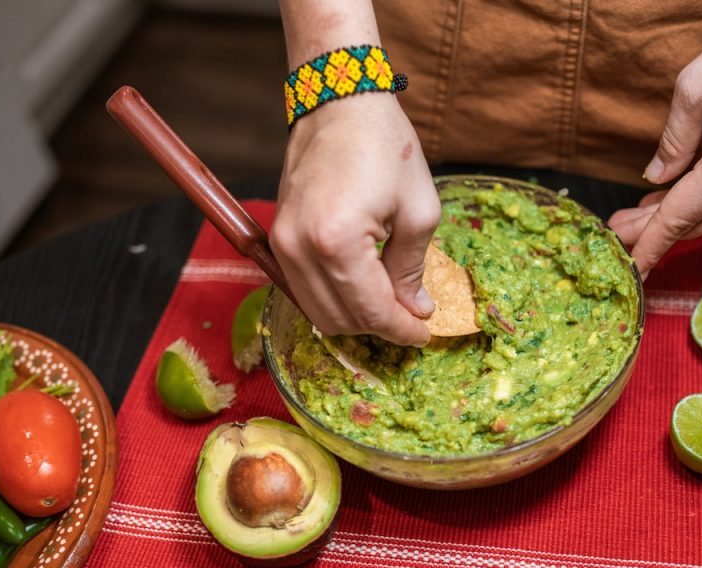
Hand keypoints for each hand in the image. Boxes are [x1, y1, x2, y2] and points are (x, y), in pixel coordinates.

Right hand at [270, 94, 439, 345]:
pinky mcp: (277, 235)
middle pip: (339, 320)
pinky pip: (302, 288)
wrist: (340, 100)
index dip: (401, 330)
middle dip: (378, 327)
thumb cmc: (386, 146)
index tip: (423, 334)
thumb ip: (412, 267)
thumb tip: (414, 310)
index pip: (369, 311)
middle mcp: (299, 249)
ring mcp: (282, 242)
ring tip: (388, 305)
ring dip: (354, 317)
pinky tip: (362, 288)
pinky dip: (332, 298)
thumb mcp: (419, 209)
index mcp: (337, 242)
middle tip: (410, 319)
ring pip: (316, 311)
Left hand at [609, 0, 701, 279]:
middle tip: (617, 234)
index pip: (680, 216)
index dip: (650, 244)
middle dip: (654, 232)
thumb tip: (657, 178)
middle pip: (696, 222)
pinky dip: (701, 204)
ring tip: (636, 217)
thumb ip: (673, 141)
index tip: (629, 268)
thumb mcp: (695, 88)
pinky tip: (673, 196)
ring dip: (676, 218)